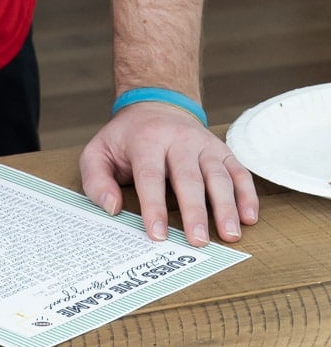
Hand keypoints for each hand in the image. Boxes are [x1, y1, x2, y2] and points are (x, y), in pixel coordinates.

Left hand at [79, 104, 258, 246]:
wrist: (156, 105)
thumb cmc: (127, 139)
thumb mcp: (98, 152)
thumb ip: (96, 180)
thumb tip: (111, 207)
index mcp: (145, 140)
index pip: (150, 175)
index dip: (154, 206)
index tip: (158, 235)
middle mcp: (177, 139)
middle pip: (188, 177)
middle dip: (194, 210)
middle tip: (198, 241)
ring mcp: (203, 144)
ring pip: (218, 174)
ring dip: (226, 206)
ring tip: (230, 235)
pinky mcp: (221, 150)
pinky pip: (239, 170)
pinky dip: (247, 193)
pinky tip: (249, 216)